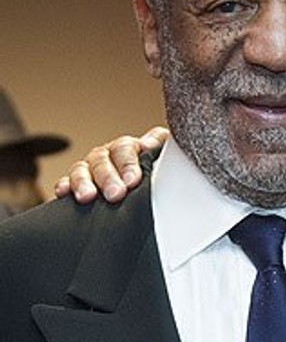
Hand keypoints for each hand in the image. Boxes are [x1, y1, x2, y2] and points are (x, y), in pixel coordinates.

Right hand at [55, 126, 169, 203]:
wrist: (150, 186)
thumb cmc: (159, 171)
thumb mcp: (165, 156)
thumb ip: (160, 147)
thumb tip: (149, 144)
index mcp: (130, 147)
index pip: (125, 150)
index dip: (128, 164)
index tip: (133, 181)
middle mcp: (108, 154)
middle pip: (102, 160)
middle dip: (108, 178)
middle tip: (116, 194)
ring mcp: (92, 168)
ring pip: (81, 169)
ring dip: (83, 183)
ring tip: (87, 197)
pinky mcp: (79, 183)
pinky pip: (66, 181)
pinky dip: (64, 185)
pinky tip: (63, 193)